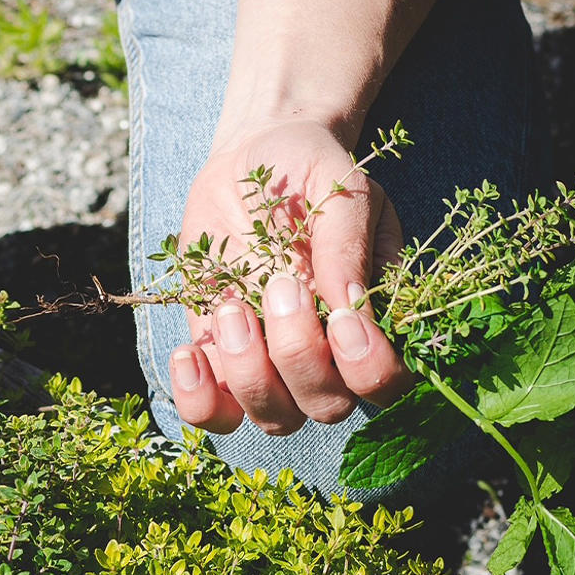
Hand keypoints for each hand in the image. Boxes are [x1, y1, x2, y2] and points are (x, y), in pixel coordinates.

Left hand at [168, 118, 411, 435]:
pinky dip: (198, 398)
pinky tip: (189, 354)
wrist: (255, 158)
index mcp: (371, 321)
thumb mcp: (342, 189)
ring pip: (273, 416)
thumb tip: (348, 304)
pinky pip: (211, 411)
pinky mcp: (219, 358)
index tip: (340, 317)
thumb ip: (349, 243)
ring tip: (232, 307)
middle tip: (280, 284)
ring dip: (250, 371)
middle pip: (325, 406)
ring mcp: (270, 364)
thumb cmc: (312, 173)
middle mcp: (326, 356)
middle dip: (299, 354)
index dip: (367, 368)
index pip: (385, 384)